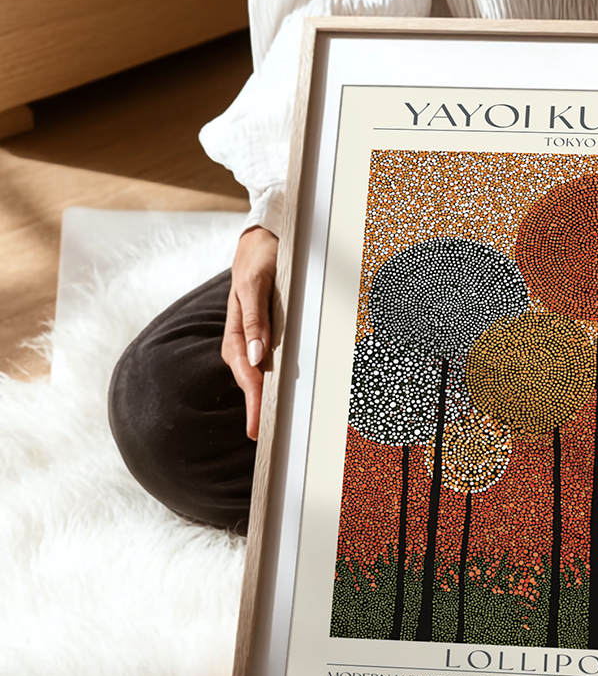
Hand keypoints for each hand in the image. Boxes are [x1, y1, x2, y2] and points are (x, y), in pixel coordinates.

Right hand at [222, 226, 279, 440]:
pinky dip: (273, 381)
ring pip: (259, 374)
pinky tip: (280, 394)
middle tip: (264, 438)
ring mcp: (256, 337)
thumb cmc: (260, 257)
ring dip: (264, 398)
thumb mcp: (256, 282)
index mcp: (238, 329)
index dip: (252, 401)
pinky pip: (270, 362)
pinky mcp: (267, 333)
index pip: (246, 373)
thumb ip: (255, 317)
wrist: (263, 237)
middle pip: (251, 380)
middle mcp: (245, 338)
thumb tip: (256, 356)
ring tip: (270, 425)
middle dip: (257, 408)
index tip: (256, 427)